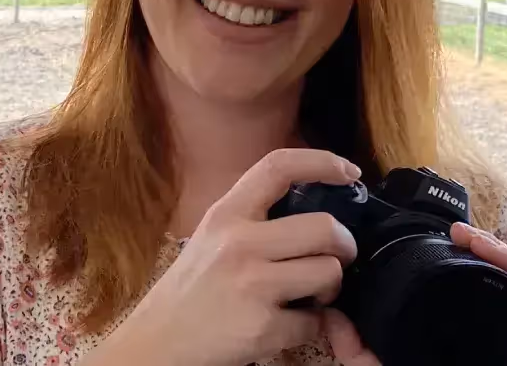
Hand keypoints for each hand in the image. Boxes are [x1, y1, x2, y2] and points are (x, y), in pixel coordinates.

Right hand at [105, 148, 364, 365]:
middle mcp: (239, 242)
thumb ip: (253, 218)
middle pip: (325, 227)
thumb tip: (315, 208)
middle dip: (344, 245)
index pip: (278, 166)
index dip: (322, 161)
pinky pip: (315, 321)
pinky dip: (310, 327)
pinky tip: (289, 325)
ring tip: (309, 294)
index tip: (349, 171)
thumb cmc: (191, 290)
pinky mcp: (262, 327)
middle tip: (337, 257)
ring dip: (330, 288)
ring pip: (329, 273)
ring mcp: (252, 284)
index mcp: (226, 213)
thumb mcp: (212, 237)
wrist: (156, 344)